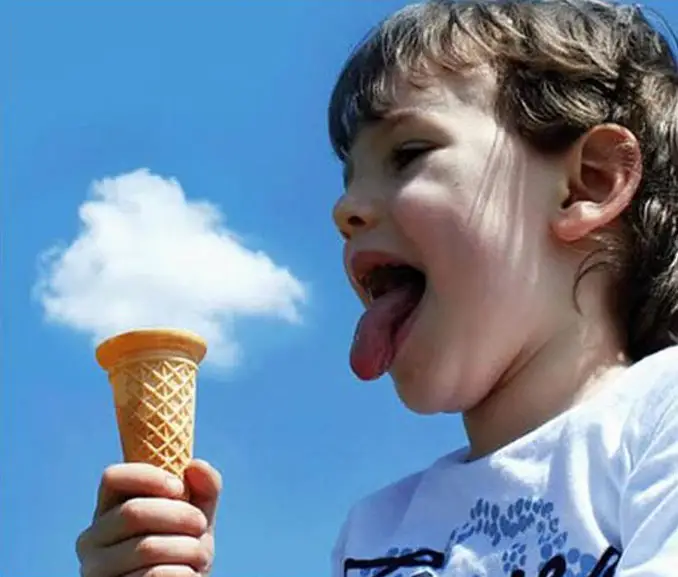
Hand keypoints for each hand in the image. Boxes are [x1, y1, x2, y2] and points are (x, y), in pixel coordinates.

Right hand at [76, 459, 221, 576]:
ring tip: (200, 556)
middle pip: (133, 512)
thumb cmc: (184, 554)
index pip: (113, 477)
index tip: (180, 488)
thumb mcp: (197, 518)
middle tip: (200, 524)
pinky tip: (190, 575)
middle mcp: (91, 541)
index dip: (149, 477)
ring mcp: (95, 572)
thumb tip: (195, 465)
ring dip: (188, 548)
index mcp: (107, 512)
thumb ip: (203, 488)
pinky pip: (155, 576)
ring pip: (146, 548)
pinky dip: (184, 573)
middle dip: (179, 515)